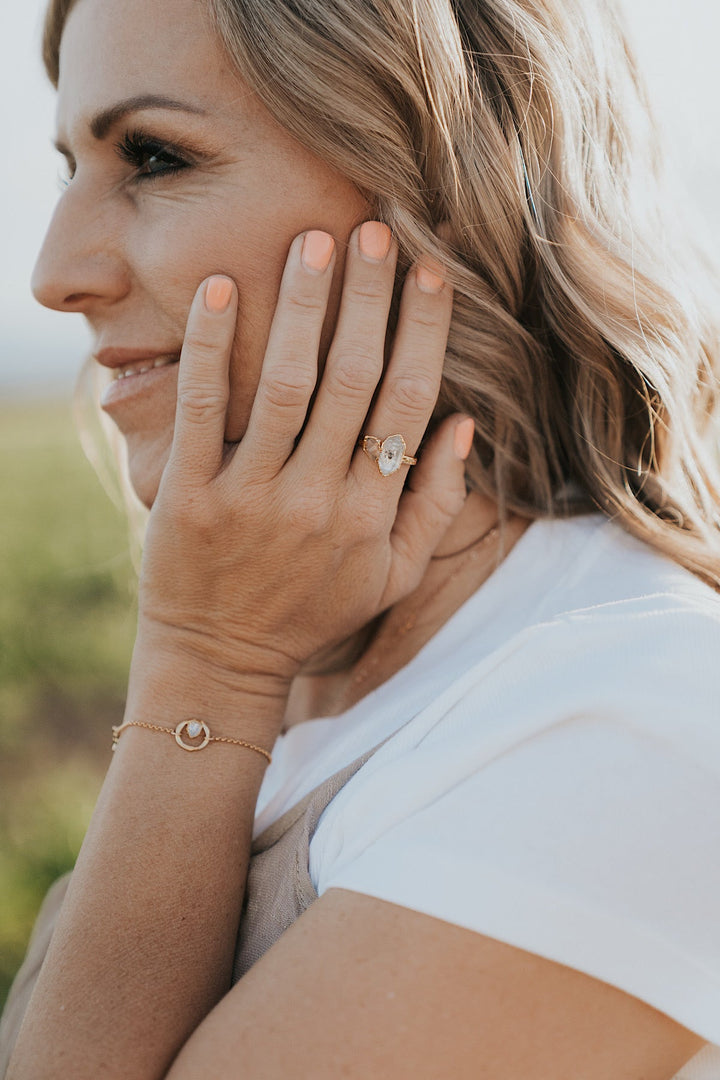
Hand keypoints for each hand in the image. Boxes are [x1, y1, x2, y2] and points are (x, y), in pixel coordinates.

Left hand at [137, 222, 472, 707]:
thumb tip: (467, 423)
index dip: (421, 332)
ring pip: (287, 385)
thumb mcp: (393, 576)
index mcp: (371, 514)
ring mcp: (251, 497)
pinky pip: (202, 410)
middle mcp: (318, 500)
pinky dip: (212, 347)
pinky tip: (222, 289)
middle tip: (374, 231)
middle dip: (368, 299)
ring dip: (303, 307)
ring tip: (314, 242)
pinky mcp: (189, 497)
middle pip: (353, 380)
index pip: (407, 404)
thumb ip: (436, 504)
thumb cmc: (312, 611)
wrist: (220, 660)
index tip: (429, 273)